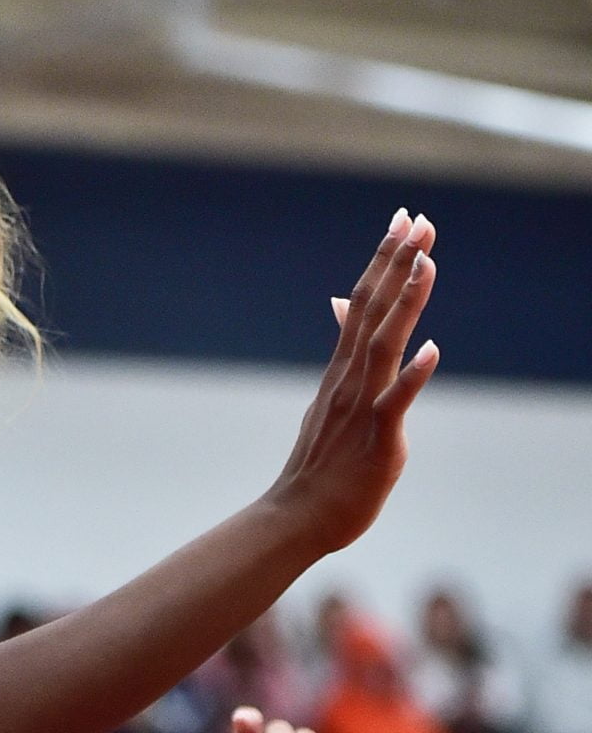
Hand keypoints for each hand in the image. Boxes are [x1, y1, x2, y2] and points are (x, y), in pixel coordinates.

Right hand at [267, 209, 439, 554]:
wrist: (300, 513)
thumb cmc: (324, 460)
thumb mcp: (333, 395)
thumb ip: (344, 348)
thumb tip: (340, 300)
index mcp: (344, 367)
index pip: (365, 300)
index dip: (385, 259)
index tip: (404, 221)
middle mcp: (350, 377)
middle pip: (375, 309)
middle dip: (397, 263)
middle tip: (417, 220)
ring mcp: (361, 405)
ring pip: (385, 343)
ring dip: (405, 302)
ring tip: (425, 262)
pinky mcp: (378, 438)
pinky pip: (395, 402)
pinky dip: (412, 376)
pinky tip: (432, 350)